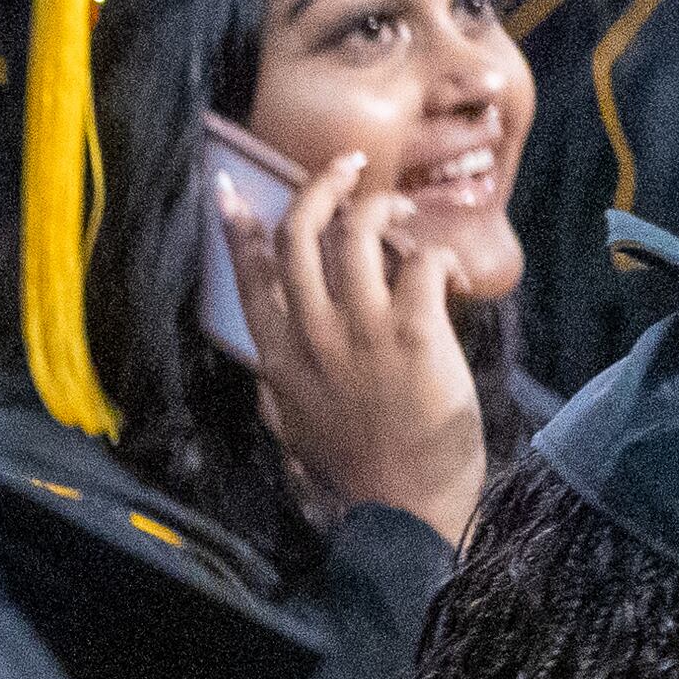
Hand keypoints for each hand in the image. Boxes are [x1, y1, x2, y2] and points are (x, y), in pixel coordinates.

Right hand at [220, 154, 488, 548]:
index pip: (251, 273)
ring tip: (401, 210)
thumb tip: (269, 366)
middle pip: (300, 232)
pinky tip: (448, 273)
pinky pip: (422, 262)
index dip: (239, 224)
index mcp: (279, 356)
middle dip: (320, 185)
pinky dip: (437, 256)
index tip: (230, 188)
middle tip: (345, 167)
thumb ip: (279, 389)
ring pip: (358, 232)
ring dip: (381, 207)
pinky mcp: (416, 333)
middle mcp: (314, 334)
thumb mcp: (294, 429)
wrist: (404, 511)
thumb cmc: (355, 475)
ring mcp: (364, 330)